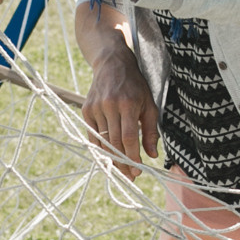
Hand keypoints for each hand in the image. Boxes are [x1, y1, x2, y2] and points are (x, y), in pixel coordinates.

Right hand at [82, 48, 161, 171]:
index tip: (138, 171)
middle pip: (114, 143)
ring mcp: (95, 108)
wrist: (111, 63)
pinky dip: (100, 148)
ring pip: (102, 142)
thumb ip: (151, 131)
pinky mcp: (86, 110)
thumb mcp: (149, 104)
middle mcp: (109, 106)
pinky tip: (108, 157)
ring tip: (120, 170)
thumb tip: (153, 156)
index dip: (133, 157)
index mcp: (128, 104)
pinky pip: (92, 136)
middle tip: (130, 176)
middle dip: (123, 163)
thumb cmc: (135, 85)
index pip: (129, 137)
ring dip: (111, 159)